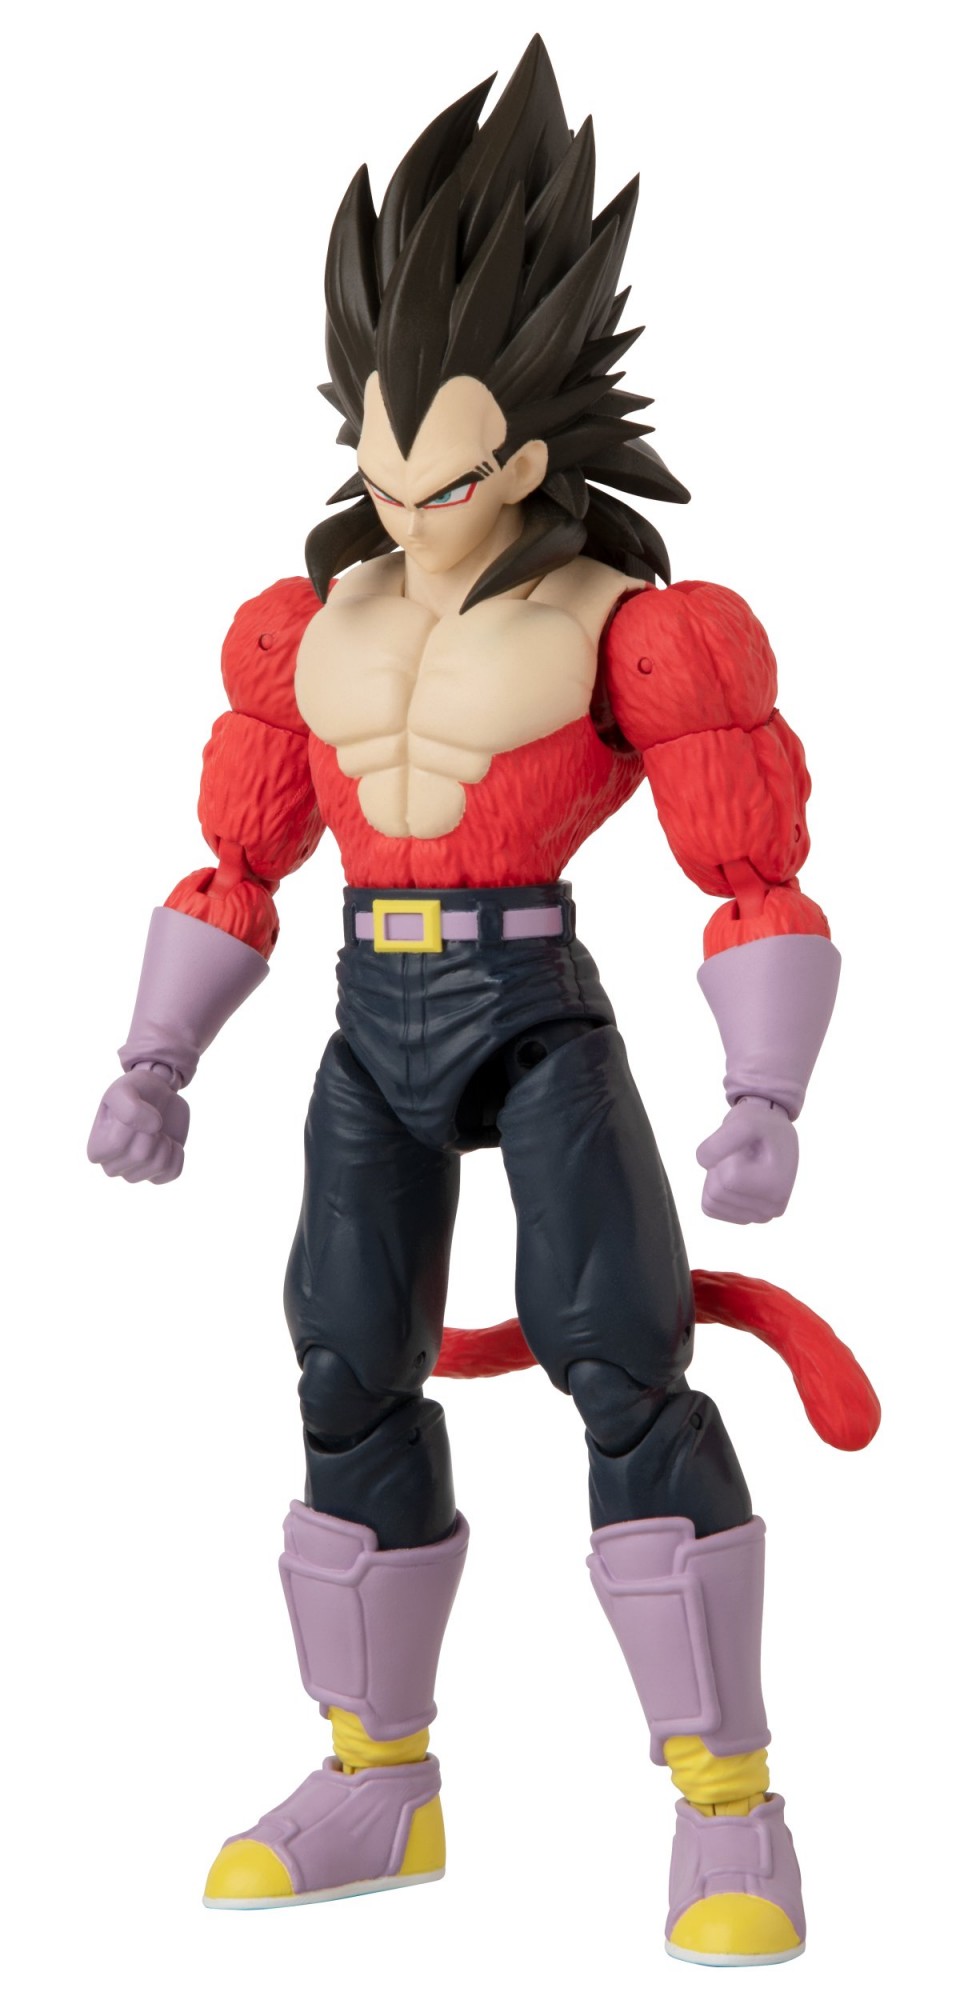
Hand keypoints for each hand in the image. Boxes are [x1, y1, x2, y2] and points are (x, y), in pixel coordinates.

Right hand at [87, 1066, 189, 1184]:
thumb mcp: (123, 1089)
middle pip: (140, 1156)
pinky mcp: (158, 1176)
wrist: (158, 1095)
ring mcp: (135, 1174)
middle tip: (149, 1119)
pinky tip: (168, 1141)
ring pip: (158, 1165)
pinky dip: (177, 1152)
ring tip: (158, 1130)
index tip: (135, 1110)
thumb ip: (130, 1107)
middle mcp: (112, 1167)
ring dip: (165, 1140)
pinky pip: (173, 1172)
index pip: (117, 1144)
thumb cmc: (135, 1092)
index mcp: (97, 1149)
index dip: (133, 1123)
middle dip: (151, 1131)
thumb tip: (154, 1128)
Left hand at [696, 1097, 798, 1223]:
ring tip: (740, 1163)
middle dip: (720, 1166)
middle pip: (717, 1192)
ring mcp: (757, 1217)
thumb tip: (702, 1162)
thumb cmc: (762, 1125)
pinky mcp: (741, 1217)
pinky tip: (734, 1176)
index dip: (727, 1155)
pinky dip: (713, 1186)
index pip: (728, 1179)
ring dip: (716, 1175)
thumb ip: (722, 1138)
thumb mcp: (745, 1119)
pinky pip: (709, 1207)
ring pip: (711, 1201)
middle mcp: (771, 1209)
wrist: (773, 1133)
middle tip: (741, 1153)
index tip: (745, 1145)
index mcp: (778, 1188)